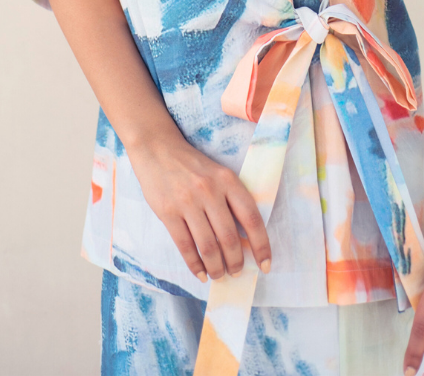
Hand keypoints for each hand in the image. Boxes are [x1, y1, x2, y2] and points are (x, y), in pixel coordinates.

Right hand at [128, 131, 271, 282]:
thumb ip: (231, 199)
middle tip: (237, 272)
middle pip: (229, 237)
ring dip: (216, 267)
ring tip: (219, 275)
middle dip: (235, 262)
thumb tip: (245, 239)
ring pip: (208, 246)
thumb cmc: (193, 165)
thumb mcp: (219, 173)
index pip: (251, 218)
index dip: (261, 245)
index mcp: (228, 180)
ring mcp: (188, 202)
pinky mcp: (168, 212)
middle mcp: (210, 191)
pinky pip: (185, 246)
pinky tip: (201, 273)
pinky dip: (195, 265)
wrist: (158, 148)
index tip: (265, 264)